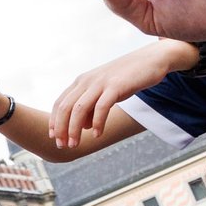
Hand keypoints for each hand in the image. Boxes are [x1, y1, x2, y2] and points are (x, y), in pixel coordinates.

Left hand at [50, 41, 191, 147]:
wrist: (152, 60)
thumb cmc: (127, 78)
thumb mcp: (105, 92)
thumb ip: (93, 107)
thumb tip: (84, 126)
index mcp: (81, 81)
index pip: (60, 103)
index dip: (54, 121)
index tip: (54, 138)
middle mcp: (87, 81)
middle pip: (65, 108)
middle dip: (61, 129)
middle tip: (63, 146)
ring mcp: (101, 82)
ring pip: (79, 109)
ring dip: (74, 129)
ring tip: (75, 144)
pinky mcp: (116, 86)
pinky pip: (101, 107)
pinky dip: (97, 123)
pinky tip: (97, 135)